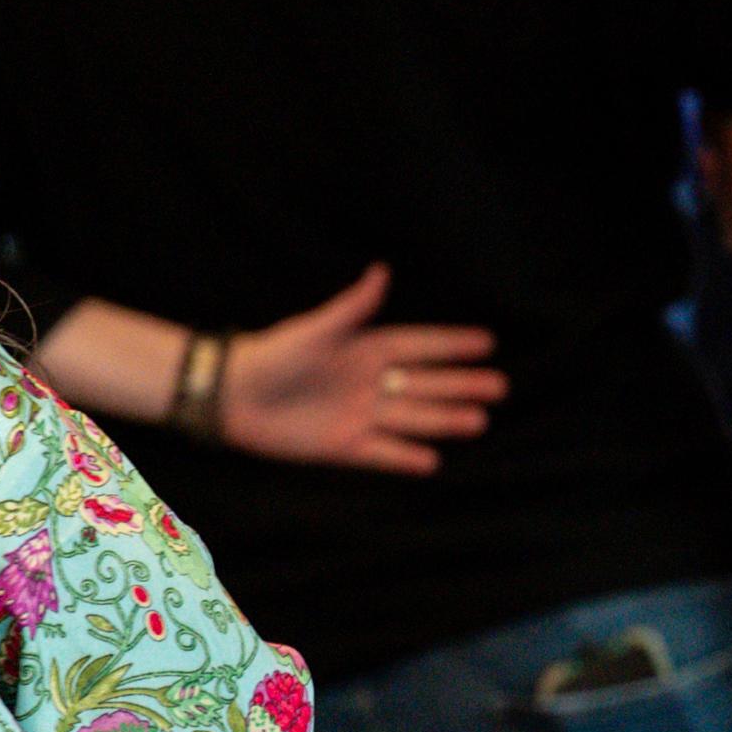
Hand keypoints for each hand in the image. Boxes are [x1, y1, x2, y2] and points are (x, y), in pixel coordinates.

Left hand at [220, 264, 502, 475]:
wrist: (230, 396)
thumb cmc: (271, 354)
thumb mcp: (314, 330)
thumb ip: (352, 307)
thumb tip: (382, 271)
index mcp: (365, 349)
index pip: (419, 346)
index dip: (451, 345)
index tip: (487, 342)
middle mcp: (369, 383)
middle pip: (426, 384)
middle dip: (461, 384)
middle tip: (500, 386)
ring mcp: (359, 415)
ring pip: (412, 417)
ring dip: (444, 419)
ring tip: (479, 420)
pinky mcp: (343, 446)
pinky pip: (382, 453)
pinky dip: (405, 457)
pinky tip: (434, 460)